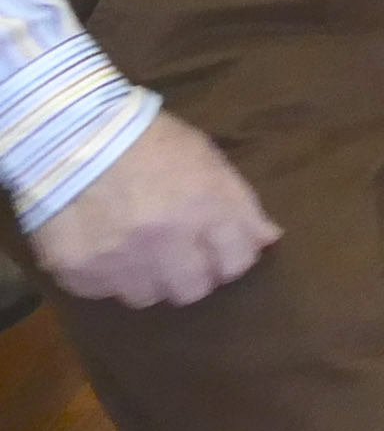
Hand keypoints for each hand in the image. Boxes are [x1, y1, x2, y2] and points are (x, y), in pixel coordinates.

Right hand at [32, 112, 278, 307]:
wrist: (68, 133)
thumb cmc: (147, 140)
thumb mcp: (205, 157)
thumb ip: (240, 202)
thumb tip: (267, 239)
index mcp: (205, 208)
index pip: (237, 263)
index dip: (231, 259)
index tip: (220, 252)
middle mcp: (165, 241)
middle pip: (193, 290)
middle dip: (191, 275)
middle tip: (177, 255)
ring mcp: (119, 259)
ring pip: (146, 297)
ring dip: (147, 279)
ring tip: (137, 252)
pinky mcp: (78, 270)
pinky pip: (102, 291)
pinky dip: (105, 276)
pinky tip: (103, 248)